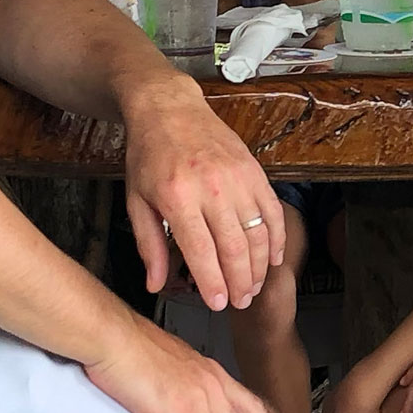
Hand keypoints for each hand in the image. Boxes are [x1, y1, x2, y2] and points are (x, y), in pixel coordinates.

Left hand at [121, 79, 284, 310]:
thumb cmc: (149, 156)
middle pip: (235, 248)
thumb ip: (149, 246)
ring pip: (258, 234)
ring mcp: (237, 178)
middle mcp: (211, 188)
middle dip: (240, 282)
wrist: (169, 108)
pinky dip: (276, 239)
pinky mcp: (254, 171)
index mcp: (177, 197)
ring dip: (259, 266)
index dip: (213, 283)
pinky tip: (272, 259)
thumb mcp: (136, 201)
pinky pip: (272, 212)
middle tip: (239, 302)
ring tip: (253, 287)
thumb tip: (155, 285)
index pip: (202, 251)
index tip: (218, 304)